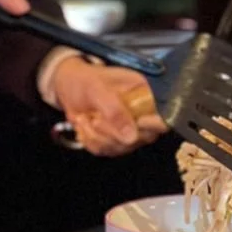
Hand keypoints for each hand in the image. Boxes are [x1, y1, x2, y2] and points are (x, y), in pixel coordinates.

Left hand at [41, 54, 162, 155]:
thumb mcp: (97, 89)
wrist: (68, 87)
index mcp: (145, 94)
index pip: (163, 117)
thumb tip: (131, 136)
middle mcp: (142, 113)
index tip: (135, 125)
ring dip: (97, 137)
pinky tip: (85, 126)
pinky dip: (91, 141)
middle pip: (143, 137)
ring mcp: (130, 128)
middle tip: (94, 119)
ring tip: (85, 119)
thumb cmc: (85, 80)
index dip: (153, 125)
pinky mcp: (116, 140)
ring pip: (122, 148)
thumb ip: (115, 111)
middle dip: (113, 133)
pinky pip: (107, 151)